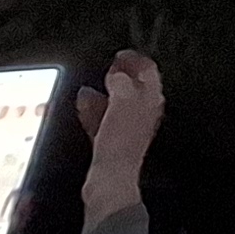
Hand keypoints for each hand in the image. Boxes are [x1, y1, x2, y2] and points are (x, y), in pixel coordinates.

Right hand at [76, 52, 164, 223]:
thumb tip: (118, 73)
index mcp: (152, 100)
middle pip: (135, 87)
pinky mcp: (112, 143)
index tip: (122, 53)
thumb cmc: (121, 142)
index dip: (136, 59)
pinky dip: (95, 109)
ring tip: (90, 83)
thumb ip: (121, 82)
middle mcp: (143, 113)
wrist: (109, 180)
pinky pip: (104, 120)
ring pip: (118, 103)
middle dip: (121, 74)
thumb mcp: (122, 101)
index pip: (149, 71)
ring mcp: (128, 129)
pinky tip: (82, 104)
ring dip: (105, 91)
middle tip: (109, 65)